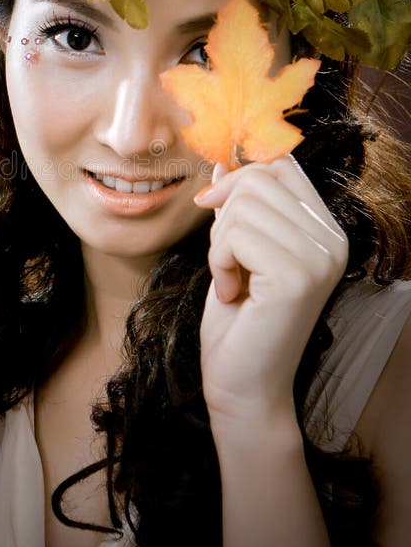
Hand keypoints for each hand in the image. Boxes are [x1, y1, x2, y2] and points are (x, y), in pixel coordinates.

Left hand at [195, 156, 347, 430]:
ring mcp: (320, 257)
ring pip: (242, 206)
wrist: (243, 385)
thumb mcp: (236, 250)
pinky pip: (236, 234)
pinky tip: (232, 292)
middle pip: (258, 178)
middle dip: (224, 215)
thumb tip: (223, 162)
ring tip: (231, 279)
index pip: (282, 164)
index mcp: (325, 229)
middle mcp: (333, 239)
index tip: (214, 205)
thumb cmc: (238, 320)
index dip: (239, 176)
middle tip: (226, 260)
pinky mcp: (298, 276)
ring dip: (219, 243)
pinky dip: (218, 261)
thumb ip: (237, 207)